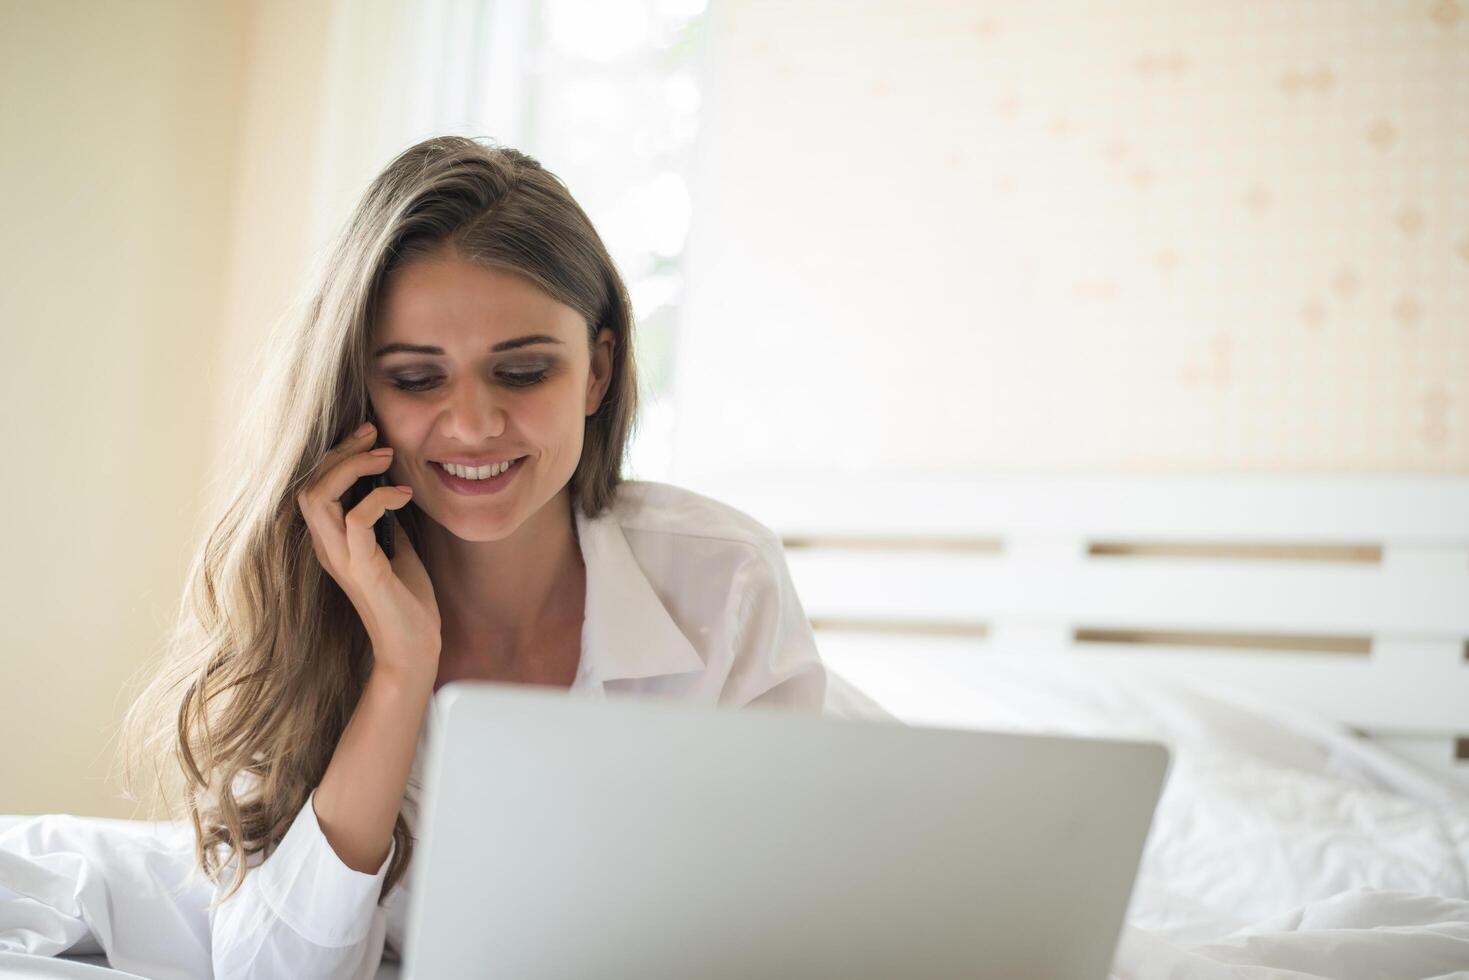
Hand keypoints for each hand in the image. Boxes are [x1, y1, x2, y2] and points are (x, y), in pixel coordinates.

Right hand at [296, 422, 440, 682]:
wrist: (413, 647)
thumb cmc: (406, 600)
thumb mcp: (394, 548)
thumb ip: (384, 520)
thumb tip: (388, 485)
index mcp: (332, 541)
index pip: (313, 486)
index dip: (335, 455)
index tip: (368, 435)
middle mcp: (328, 547)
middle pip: (307, 485)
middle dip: (339, 452)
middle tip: (373, 435)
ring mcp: (341, 558)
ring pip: (318, 498)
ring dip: (351, 469)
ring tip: (385, 457)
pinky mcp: (362, 569)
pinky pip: (357, 521)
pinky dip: (379, 499)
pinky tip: (403, 494)